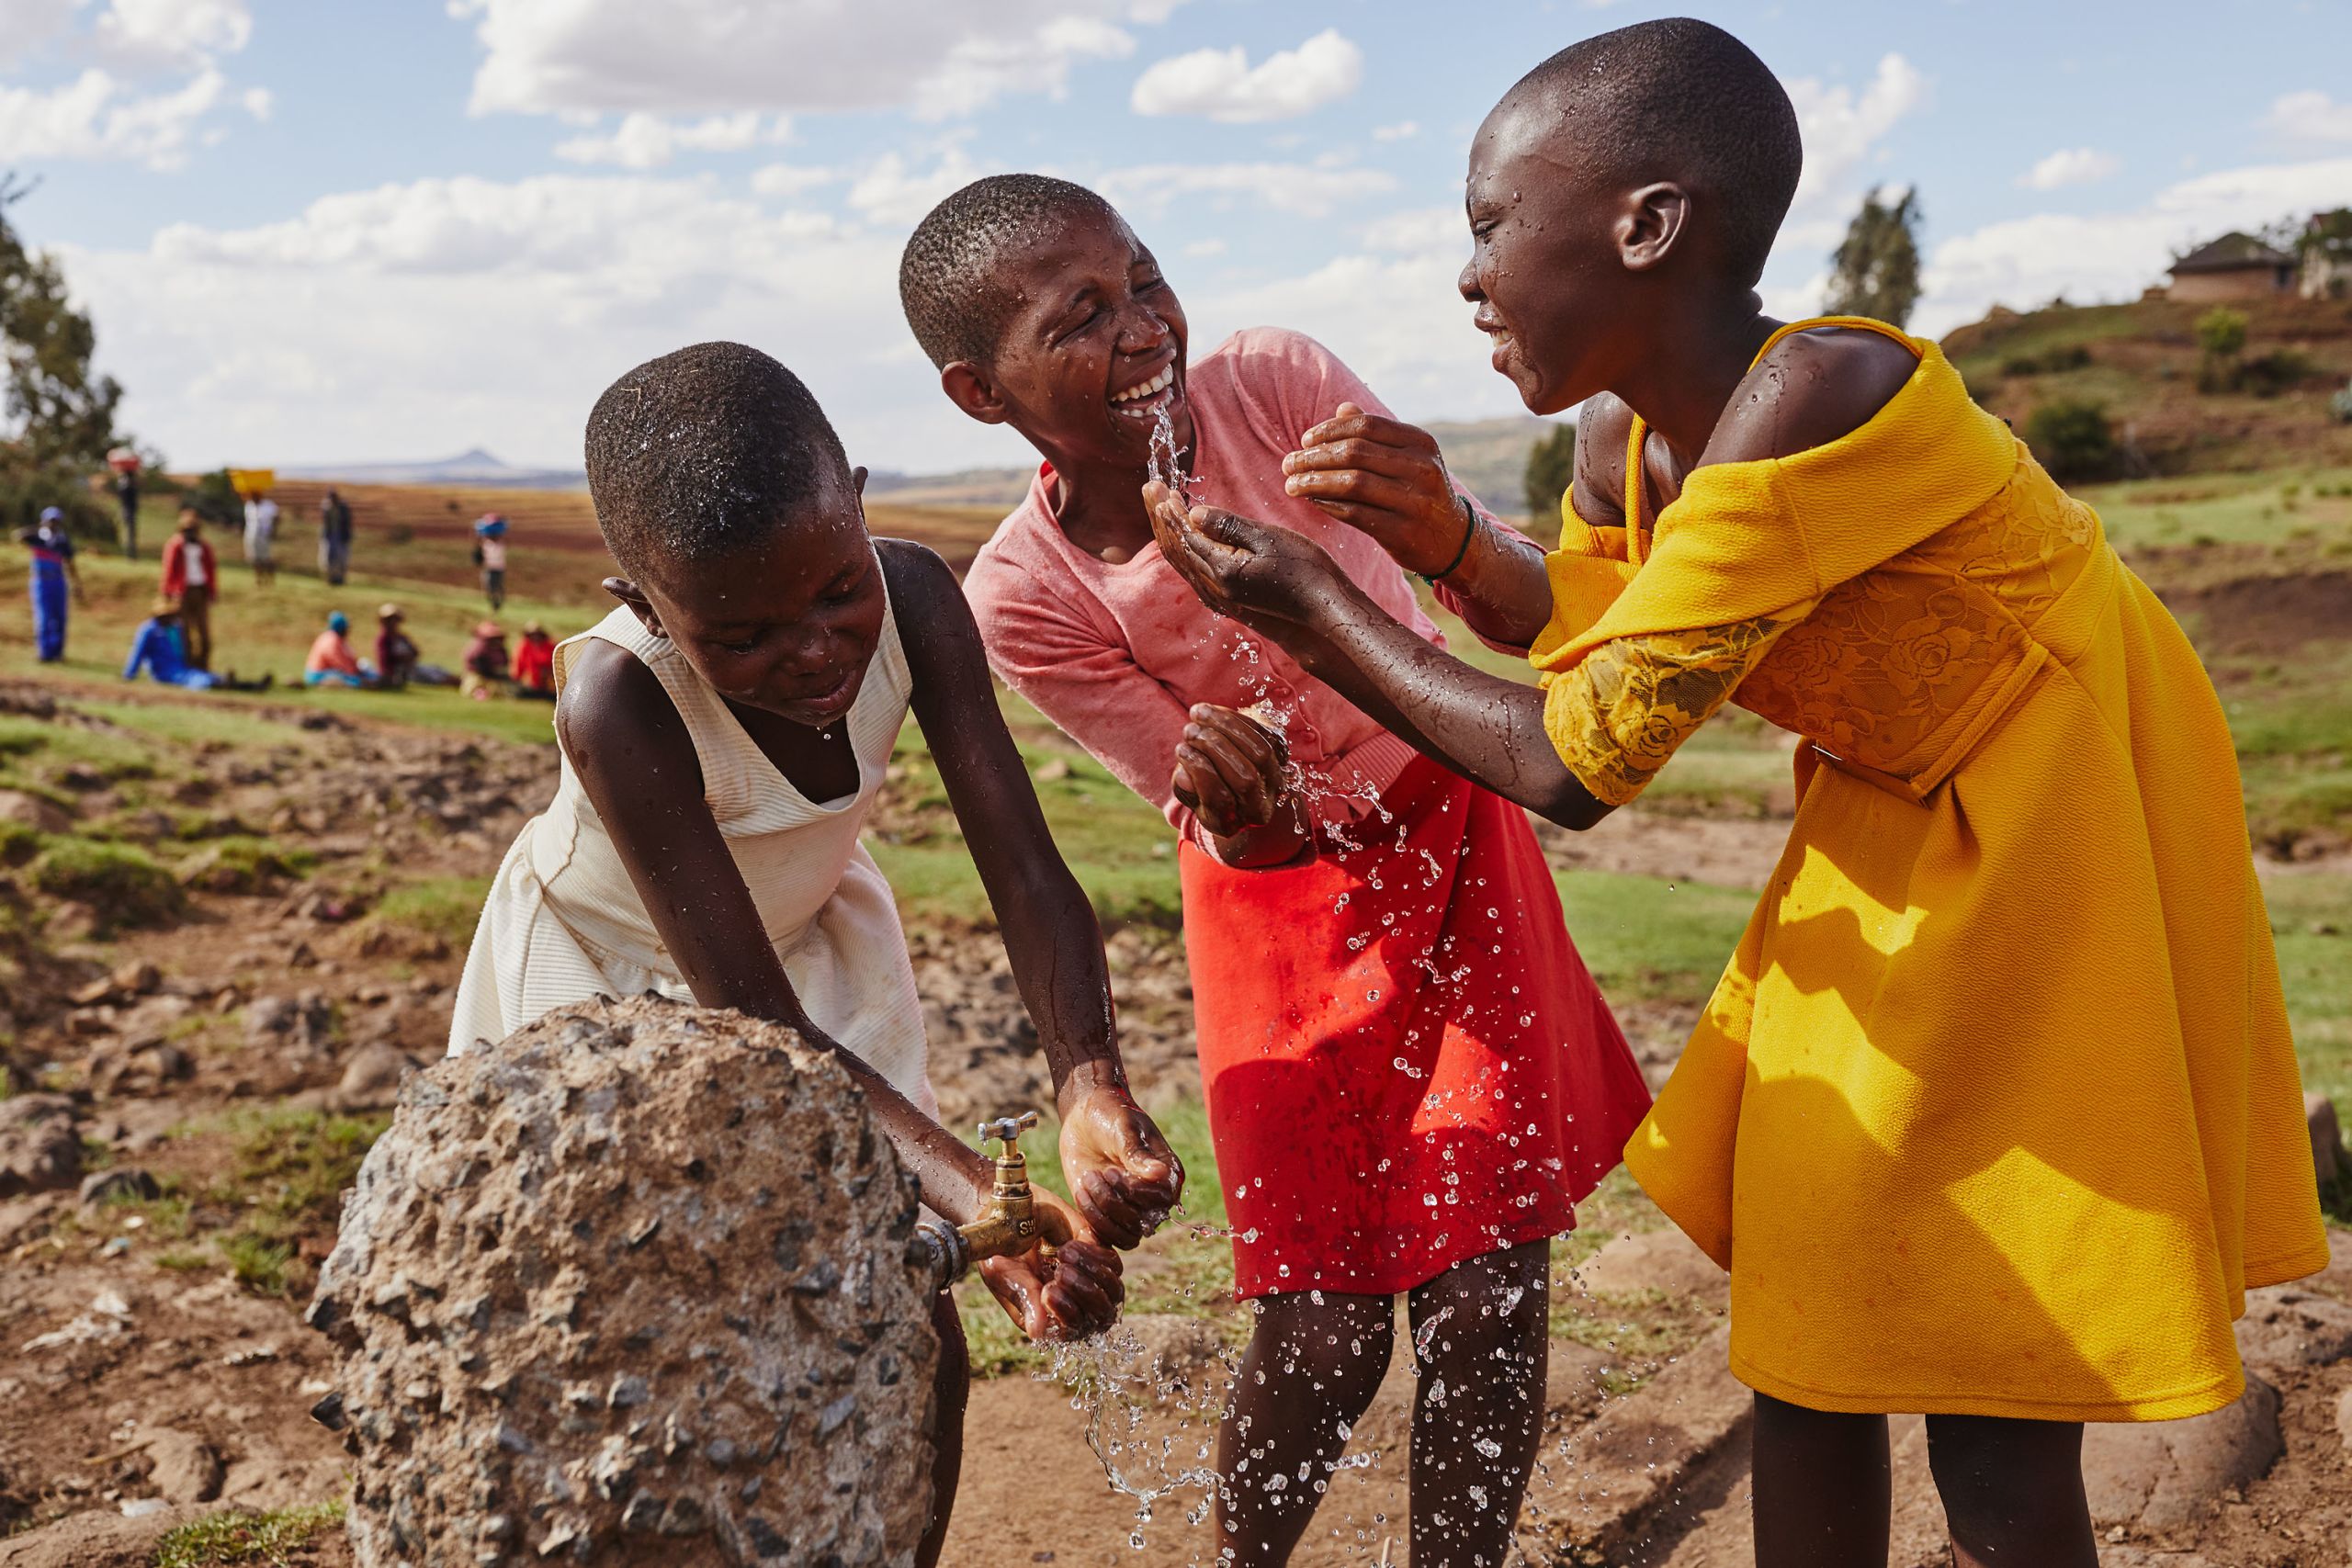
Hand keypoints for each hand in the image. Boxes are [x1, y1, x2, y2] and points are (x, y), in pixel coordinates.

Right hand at [980, 1188, 1124, 1340]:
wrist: (1006, 1214)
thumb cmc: (1000, 1251)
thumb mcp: (1004, 1274)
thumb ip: (1023, 1299)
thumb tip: (1037, 1333)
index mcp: (1049, 1319)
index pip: (1073, 1332)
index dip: (1067, 1316)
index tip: (1047, 1290)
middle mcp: (1075, 1304)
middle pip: (1102, 1316)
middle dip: (1084, 1294)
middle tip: (1060, 1271)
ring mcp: (1090, 1281)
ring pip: (1113, 1292)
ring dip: (1092, 1273)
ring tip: (1062, 1253)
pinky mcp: (1099, 1257)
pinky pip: (1112, 1265)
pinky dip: (1094, 1256)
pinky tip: (1068, 1245)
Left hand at [1058, 1078, 1185, 1247]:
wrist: (1085, 1118)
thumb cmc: (1110, 1116)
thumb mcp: (1123, 1128)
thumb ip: (1137, 1153)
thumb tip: (1160, 1173)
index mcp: (1168, 1174)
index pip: (1162, 1199)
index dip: (1137, 1193)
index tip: (1113, 1171)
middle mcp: (1154, 1198)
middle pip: (1144, 1222)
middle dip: (1115, 1201)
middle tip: (1096, 1173)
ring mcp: (1132, 1209)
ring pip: (1127, 1236)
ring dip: (1103, 1213)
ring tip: (1088, 1181)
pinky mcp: (1109, 1216)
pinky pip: (1107, 1236)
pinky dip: (1092, 1220)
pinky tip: (1081, 1192)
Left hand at [1144, 480, 1346, 636]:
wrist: (1324, 609)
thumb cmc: (1304, 569)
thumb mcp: (1268, 539)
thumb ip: (1229, 526)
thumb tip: (1194, 513)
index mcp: (1223, 570)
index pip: (1186, 536)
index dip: (1171, 510)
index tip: (1160, 486)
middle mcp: (1215, 588)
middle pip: (1177, 550)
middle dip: (1162, 519)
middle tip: (1152, 490)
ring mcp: (1221, 597)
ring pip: (1183, 563)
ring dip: (1170, 534)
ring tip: (1162, 509)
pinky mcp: (1229, 600)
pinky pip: (1195, 573)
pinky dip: (1184, 551)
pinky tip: (1185, 540)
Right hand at [1171, 704, 1287, 838]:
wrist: (1233, 786)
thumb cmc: (1204, 790)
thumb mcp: (1189, 794)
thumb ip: (1185, 788)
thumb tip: (1185, 775)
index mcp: (1230, 823)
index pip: (1220, 800)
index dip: (1200, 771)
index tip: (1181, 749)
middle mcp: (1259, 807)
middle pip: (1245, 778)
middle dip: (1214, 748)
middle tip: (1189, 730)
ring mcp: (1276, 781)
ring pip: (1260, 752)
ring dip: (1226, 728)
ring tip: (1198, 713)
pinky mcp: (1282, 755)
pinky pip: (1265, 734)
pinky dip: (1238, 719)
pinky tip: (1213, 712)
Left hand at [1282, 403, 1475, 575]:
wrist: (1454, 539)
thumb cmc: (1420, 491)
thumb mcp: (1409, 457)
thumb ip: (1377, 434)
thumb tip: (1342, 408)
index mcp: (1420, 443)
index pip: (1366, 426)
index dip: (1329, 430)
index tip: (1305, 440)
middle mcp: (1421, 468)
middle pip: (1355, 453)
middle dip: (1314, 457)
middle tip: (1289, 463)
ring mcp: (1414, 501)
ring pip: (1351, 483)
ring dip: (1314, 482)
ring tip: (1292, 484)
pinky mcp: (1402, 531)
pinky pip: (1354, 513)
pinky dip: (1328, 505)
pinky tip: (1312, 501)